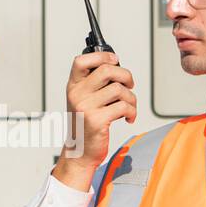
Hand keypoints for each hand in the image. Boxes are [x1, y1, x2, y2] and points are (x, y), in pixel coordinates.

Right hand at [52, 51, 135, 190]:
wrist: (80, 151)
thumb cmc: (85, 124)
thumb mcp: (83, 100)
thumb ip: (94, 83)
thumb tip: (117, 66)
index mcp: (73, 86)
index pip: (81, 61)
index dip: (102, 55)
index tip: (115, 60)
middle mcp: (77, 94)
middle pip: (107, 70)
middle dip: (126, 75)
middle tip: (129, 84)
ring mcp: (86, 107)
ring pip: (119, 89)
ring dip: (131, 98)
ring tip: (128, 106)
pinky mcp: (97, 121)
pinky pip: (124, 107)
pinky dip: (132, 112)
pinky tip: (128, 117)